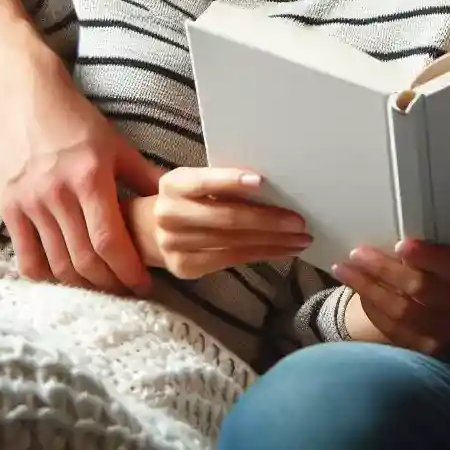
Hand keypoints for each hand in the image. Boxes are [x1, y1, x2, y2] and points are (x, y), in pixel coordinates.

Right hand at [0, 80, 163, 295]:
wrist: (26, 101)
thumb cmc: (78, 121)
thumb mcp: (117, 144)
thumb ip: (144, 175)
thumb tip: (176, 200)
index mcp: (90, 178)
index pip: (110, 240)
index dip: (128, 270)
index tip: (145, 285)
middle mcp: (58, 195)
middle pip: (85, 258)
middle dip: (110, 283)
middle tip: (128, 293)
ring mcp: (29, 205)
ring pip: (57, 263)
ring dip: (83, 284)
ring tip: (104, 289)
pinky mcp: (8, 210)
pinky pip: (27, 258)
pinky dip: (48, 276)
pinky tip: (66, 279)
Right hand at [135, 167, 312, 279]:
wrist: (148, 231)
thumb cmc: (188, 198)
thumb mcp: (196, 182)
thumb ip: (222, 183)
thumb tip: (274, 186)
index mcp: (175, 184)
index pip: (205, 182)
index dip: (231, 181)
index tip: (261, 181)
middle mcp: (170, 214)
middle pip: (226, 218)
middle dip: (267, 221)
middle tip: (298, 221)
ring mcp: (176, 245)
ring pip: (234, 243)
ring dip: (273, 242)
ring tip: (300, 238)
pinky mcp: (186, 268)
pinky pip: (232, 260)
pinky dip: (262, 255)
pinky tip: (283, 250)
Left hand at [332, 239, 449, 354]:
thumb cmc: (442, 275)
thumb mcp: (448, 261)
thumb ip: (431, 254)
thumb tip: (397, 241)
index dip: (426, 256)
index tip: (399, 244)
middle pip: (421, 288)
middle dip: (384, 269)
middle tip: (356, 253)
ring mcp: (448, 334)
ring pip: (402, 311)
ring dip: (368, 288)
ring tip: (344, 269)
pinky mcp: (428, 351)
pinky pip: (394, 329)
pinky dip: (372, 308)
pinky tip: (356, 290)